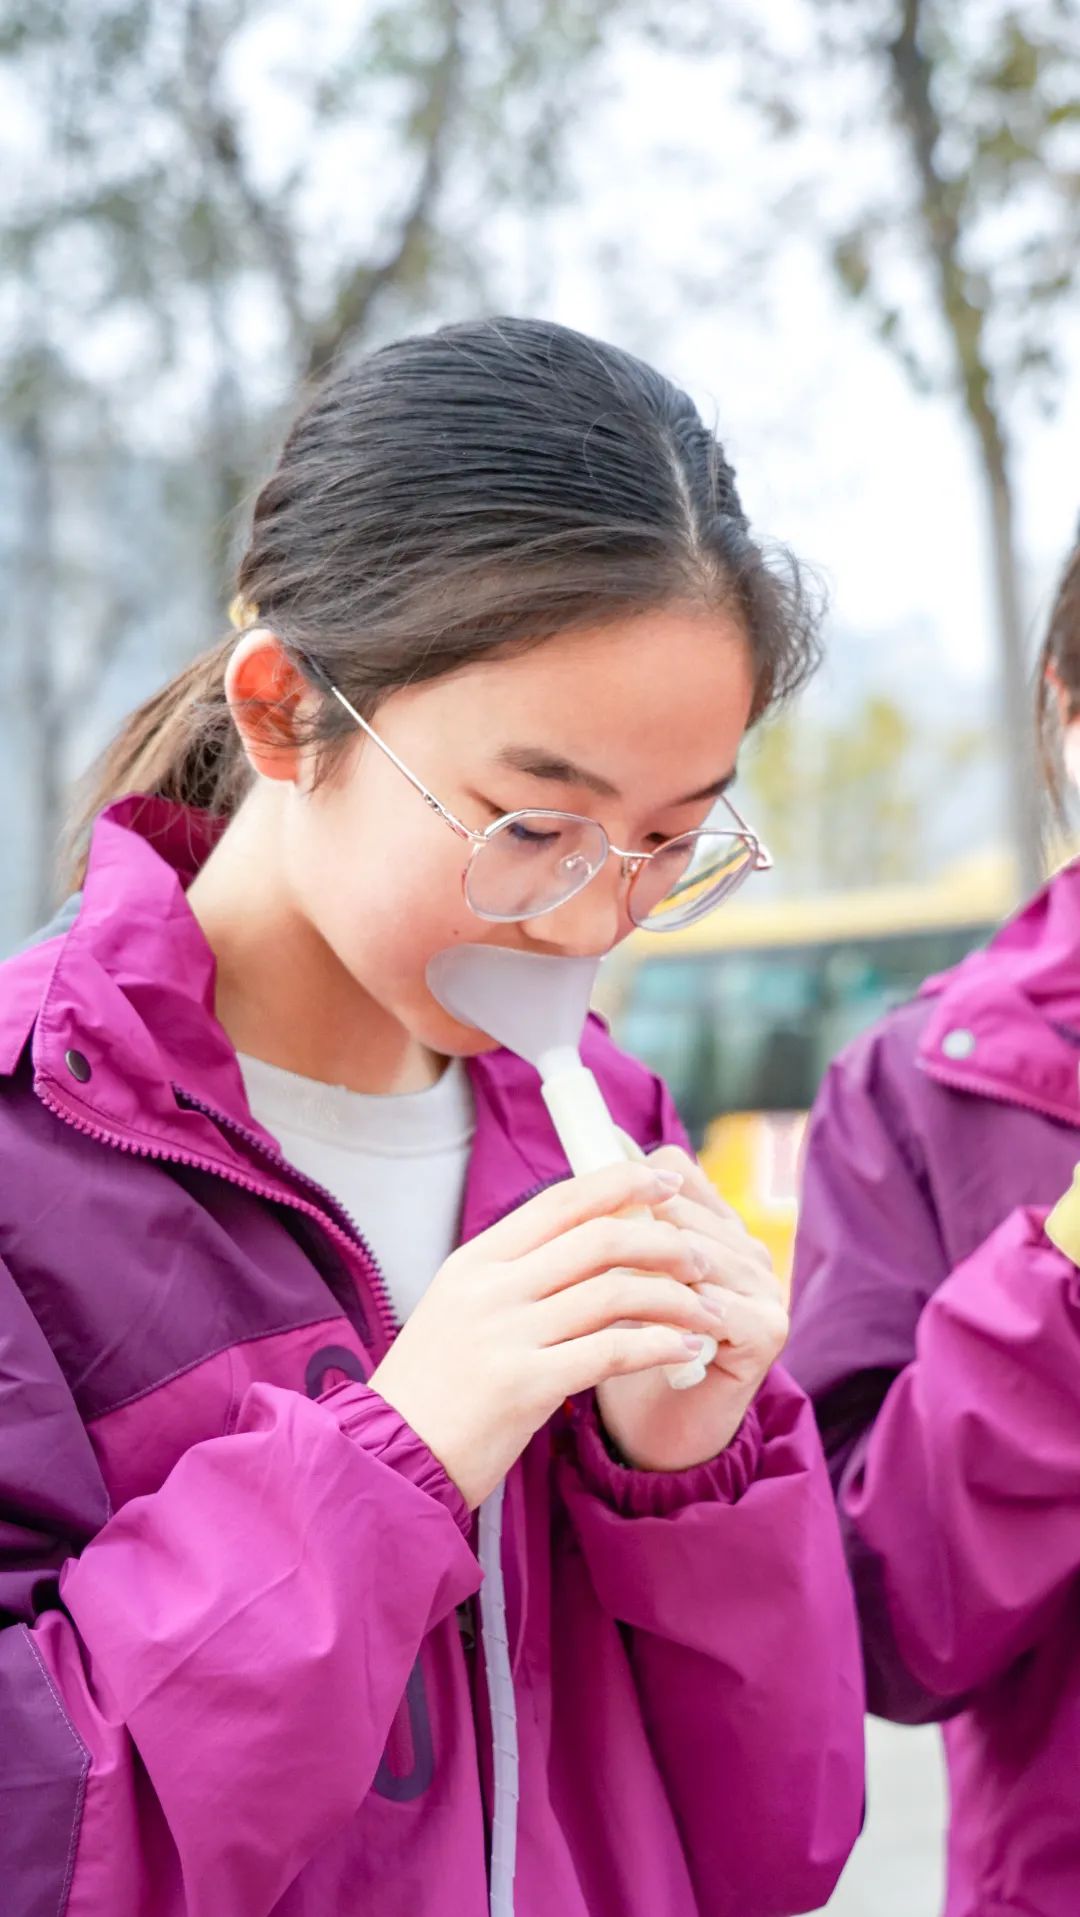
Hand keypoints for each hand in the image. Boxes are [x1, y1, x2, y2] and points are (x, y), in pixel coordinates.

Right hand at [369, 1160, 724, 1507]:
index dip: (620, 1183)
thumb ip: (514, 1277)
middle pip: (598, 1238)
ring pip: (614, 1293)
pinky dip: (659, 1345)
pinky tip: (687, 1349)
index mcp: (475, 1262)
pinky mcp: (522, 1387)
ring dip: (675, 1297)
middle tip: (701, 1255)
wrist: (390, 1460)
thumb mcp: (459, 1311)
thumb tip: (585, 1241)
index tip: (666, 1180)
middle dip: (664, 1239)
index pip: (560, 1201)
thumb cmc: (434, 1389)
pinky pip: (610, 1353)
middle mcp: (489, 1289)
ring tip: (709, 1309)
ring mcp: (504, 1336)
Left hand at [596, 1146, 788, 1473]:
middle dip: (631, 1230)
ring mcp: (765, 1286)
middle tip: (583, 1257)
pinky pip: (720, 1307)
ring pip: (697, 1255)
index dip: (627, 1180)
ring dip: (648, 1272)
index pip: (674, 1172)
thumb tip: (600, 1139)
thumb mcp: (616, 1273)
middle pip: (682, 1212)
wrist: (654, 1428)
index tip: (584, 1193)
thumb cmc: (629, 1345)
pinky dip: (681, 1314)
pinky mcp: (769, 1330)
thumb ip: (620, 1217)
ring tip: (603, 1293)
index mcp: (715, 1222)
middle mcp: (747, 1247)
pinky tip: (652, 1327)